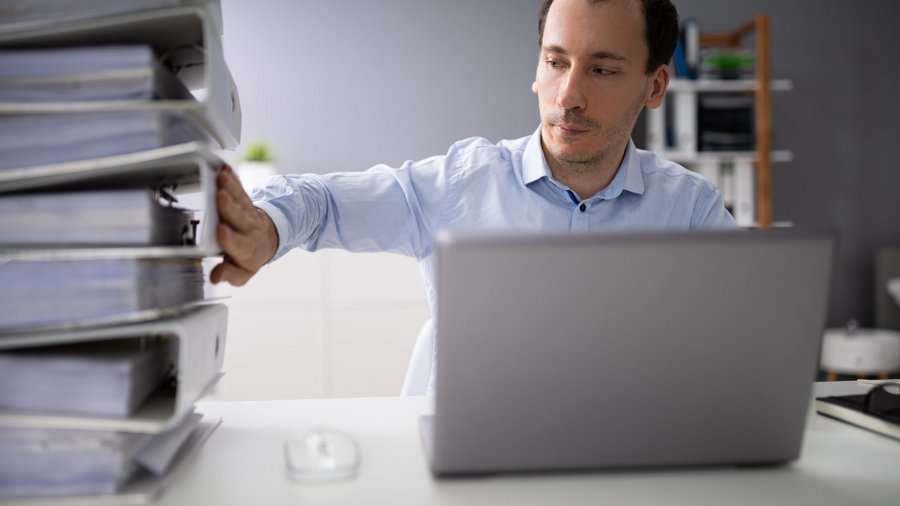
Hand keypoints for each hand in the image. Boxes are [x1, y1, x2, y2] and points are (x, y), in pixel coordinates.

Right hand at [210, 165, 278, 285]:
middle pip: (238, 217)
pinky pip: (238, 189)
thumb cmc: (249, 257)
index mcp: (246, 249)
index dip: (230, 238)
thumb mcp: (242, 273)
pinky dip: (232, 178)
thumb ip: (229, 274)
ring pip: (239, 199)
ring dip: (230, 187)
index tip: (221, 230)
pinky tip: (224, 168)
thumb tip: (214, 277)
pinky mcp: (244, 201)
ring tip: (222, 177)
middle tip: (220, 196)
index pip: (238, 244)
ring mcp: (247, 213)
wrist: (267, 240)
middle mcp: (247, 229)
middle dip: (228, 207)